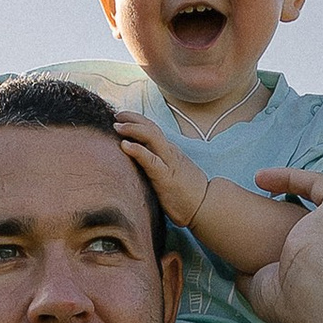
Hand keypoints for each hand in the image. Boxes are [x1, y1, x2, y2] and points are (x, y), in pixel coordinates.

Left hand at [110, 114, 211, 229]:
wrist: (206, 207)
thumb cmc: (188, 196)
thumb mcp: (172, 174)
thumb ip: (159, 167)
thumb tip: (142, 168)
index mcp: (170, 152)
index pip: (153, 129)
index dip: (138, 121)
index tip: (123, 118)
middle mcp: (169, 152)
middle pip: (151, 127)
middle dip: (133, 118)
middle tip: (116, 115)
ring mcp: (168, 163)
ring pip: (151, 137)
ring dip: (132, 129)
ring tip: (117, 126)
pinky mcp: (165, 177)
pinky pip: (150, 160)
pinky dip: (137, 150)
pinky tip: (124, 145)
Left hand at [239, 171, 322, 322]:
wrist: (315, 290)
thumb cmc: (299, 305)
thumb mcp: (272, 298)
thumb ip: (262, 282)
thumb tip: (242, 274)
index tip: (322, 239)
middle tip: (304, 207)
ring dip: (300, 187)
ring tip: (265, 184)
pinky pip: (317, 183)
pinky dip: (290, 178)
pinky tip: (262, 179)